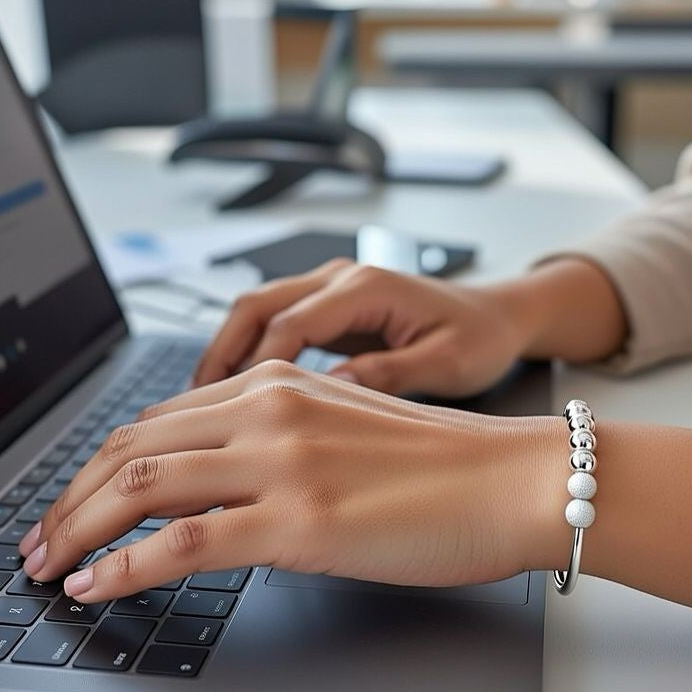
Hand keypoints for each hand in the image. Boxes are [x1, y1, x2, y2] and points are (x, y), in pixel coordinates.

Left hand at [18, 361, 563, 602]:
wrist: (510, 479)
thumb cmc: (438, 461)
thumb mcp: (340, 425)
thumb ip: (275, 437)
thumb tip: (219, 480)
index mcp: (275, 383)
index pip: (155, 420)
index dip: (98, 465)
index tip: (73, 502)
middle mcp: (267, 409)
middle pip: (131, 448)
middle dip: (70, 499)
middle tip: (41, 542)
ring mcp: (280, 462)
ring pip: (141, 487)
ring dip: (79, 531)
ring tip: (50, 568)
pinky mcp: (299, 520)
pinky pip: (183, 544)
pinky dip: (124, 567)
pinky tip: (97, 587)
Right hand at [193, 259, 533, 397]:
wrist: (499, 315)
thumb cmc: (480, 338)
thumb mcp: (446, 363)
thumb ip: (388, 373)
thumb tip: (330, 392)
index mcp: (366, 287)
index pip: (289, 323)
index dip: (254, 368)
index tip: (229, 414)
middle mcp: (340, 278)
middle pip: (256, 306)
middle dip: (219, 354)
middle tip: (192, 408)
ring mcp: (332, 288)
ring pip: (257, 310)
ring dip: (227, 352)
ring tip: (201, 405)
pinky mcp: (331, 307)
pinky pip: (275, 323)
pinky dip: (249, 354)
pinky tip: (238, 394)